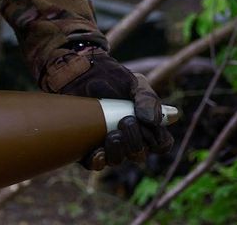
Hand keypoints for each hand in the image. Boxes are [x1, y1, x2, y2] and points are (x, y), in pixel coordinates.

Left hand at [41, 40, 173, 169]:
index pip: (161, 144)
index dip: (159, 141)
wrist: (75, 72)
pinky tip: (98, 150)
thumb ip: (148, 98)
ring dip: (118, 151)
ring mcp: (107, 143)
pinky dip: (99, 160)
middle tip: (126, 121)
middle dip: (135, 141)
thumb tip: (159, 119)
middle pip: (138, 155)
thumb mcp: (133, 82)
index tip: (150, 128)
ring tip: (112, 134)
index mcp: (144, 124)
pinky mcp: (86, 146)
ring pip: (117, 160)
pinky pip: (95, 163)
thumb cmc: (108, 76)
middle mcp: (127, 138)